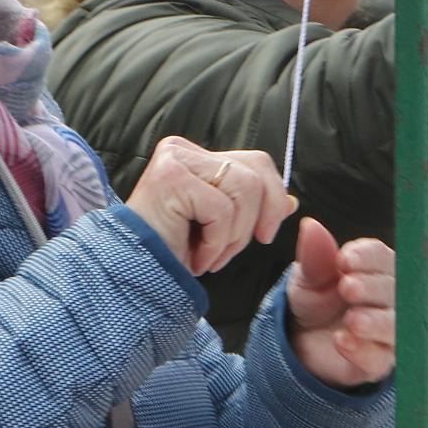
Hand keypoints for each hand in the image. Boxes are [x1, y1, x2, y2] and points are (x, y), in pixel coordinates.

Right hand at [124, 136, 297, 275]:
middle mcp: (182, 149)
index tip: (264, 235)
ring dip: (232, 236)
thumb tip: (291, 201)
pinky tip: (195, 255)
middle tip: (226, 249)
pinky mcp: (170, 177)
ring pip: (244, 190)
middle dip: (252, 222)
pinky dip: (216, 243)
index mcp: (196, 156)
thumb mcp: (224, 228)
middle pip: (255, 173)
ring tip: (208, 254)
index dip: (273, 198)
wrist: (137, 279)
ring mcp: (175, 159)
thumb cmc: (175, 254)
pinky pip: (221, 210)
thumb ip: (254, 208)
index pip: (256, 161)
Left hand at [286, 219, 395, 389]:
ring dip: (375, 321)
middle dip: (372, 287)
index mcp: (374, 269)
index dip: (367, 257)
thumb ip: (313, 256)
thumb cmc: (314, 302)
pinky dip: (363, 350)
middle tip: (347, 288)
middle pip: (394, 288)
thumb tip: (310, 226)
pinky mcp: (377, 362)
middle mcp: (388, 298)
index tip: (344, 260)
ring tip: (352, 319)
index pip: (382, 256)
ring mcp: (386, 331)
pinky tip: (342, 341)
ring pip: (395, 325)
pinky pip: (379, 358)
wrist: (299, 342)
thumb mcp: (307, 278)